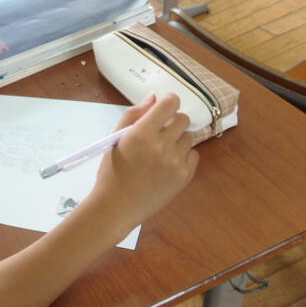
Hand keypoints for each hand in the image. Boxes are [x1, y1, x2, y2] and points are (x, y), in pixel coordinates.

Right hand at [90, 93, 198, 230]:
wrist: (116, 207)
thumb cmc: (111, 172)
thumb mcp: (115, 140)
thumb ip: (133, 115)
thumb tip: (155, 98)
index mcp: (142, 134)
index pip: (170, 104)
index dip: (168, 102)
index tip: (163, 109)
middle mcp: (161, 146)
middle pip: (183, 119)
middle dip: (172, 122)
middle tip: (159, 134)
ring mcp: (175, 162)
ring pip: (189, 137)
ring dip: (177, 140)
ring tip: (161, 152)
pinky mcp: (184, 177)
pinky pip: (194, 155)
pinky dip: (183, 156)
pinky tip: (167, 165)